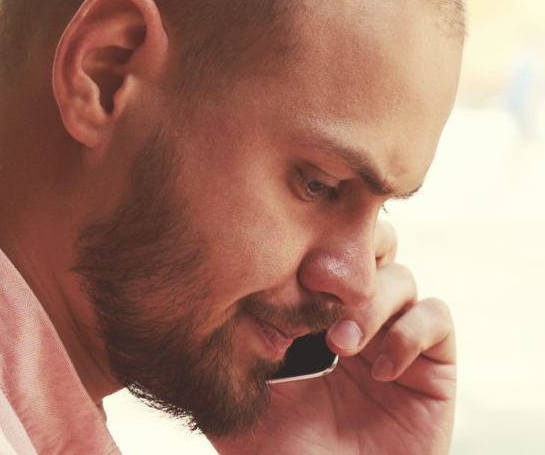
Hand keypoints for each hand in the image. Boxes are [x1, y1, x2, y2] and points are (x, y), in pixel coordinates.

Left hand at [213, 220, 455, 454]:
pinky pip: (437, 318)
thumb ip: (230, 350)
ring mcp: (395, 340)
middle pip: (373, 248)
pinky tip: (381, 371)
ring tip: (341, 346)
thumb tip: (207, 298)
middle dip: (352, 261)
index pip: (328, 255)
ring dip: (372, 303)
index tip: (291, 274)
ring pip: (402, 278)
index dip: (315, 251)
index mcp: (319, 318)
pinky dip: (411, 332)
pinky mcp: (431, 368)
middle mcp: (359, 321)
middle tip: (321, 288)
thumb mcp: (244, 395)